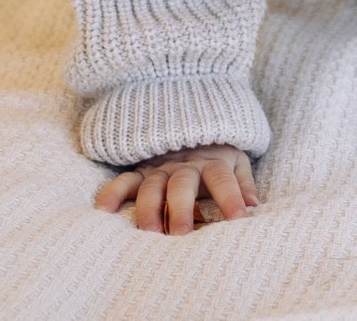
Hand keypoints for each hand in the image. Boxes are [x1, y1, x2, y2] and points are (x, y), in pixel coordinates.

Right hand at [94, 143, 259, 233]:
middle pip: (182, 184)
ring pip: (152, 186)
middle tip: (182, 234)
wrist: (192, 122)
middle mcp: (184, 165)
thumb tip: (253, 206)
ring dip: (149, 209)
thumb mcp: (237, 161)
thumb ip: (243, 184)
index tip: (241, 218)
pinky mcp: (141, 171)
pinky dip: (112, 194)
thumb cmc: (218, 153)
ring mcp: (160, 168)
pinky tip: (103, 211)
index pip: (223, 180)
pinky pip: (124, 180)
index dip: (231, 197)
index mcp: (212, 163)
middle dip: (181, 208)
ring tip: (148, 233)